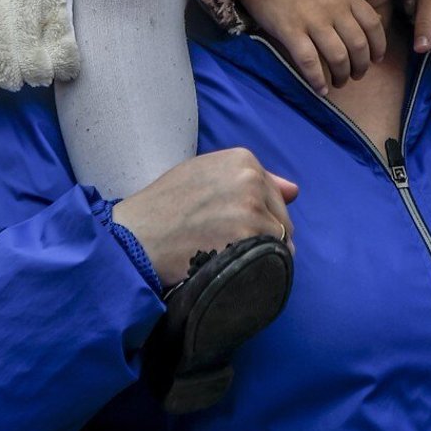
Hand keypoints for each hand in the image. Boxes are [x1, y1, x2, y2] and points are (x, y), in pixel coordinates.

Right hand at [112, 148, 297, 288]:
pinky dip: (259, 270)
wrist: (136, 236)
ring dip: (261, 256)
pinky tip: (234, 270)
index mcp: (242, 160)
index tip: (232, 228)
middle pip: (281, 219)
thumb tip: (294, 191)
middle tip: (228, 248)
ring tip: (229, 260)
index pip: (274, 195)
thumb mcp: (203, 175)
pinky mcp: (249, 239)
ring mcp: (252, 210)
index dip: (257, 218)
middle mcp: (252, 179)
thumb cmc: (164, 207)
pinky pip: (272, 260)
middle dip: (264, 237)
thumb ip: (249, 178)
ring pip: (279, 242)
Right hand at [239, 0, 385, 96]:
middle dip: (361, 67)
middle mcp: (333, 9)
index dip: (378, 46)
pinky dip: (317, 80)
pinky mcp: (290, 31)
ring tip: (339, 82)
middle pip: (358, 46)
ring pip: (338, 57)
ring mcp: (312, 20)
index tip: (376, 60)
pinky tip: (320, 89)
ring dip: (342, 76)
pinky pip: (309, 62)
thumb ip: (350, 3)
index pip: (372, 25)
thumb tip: (375, 23)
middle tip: (356, 75)